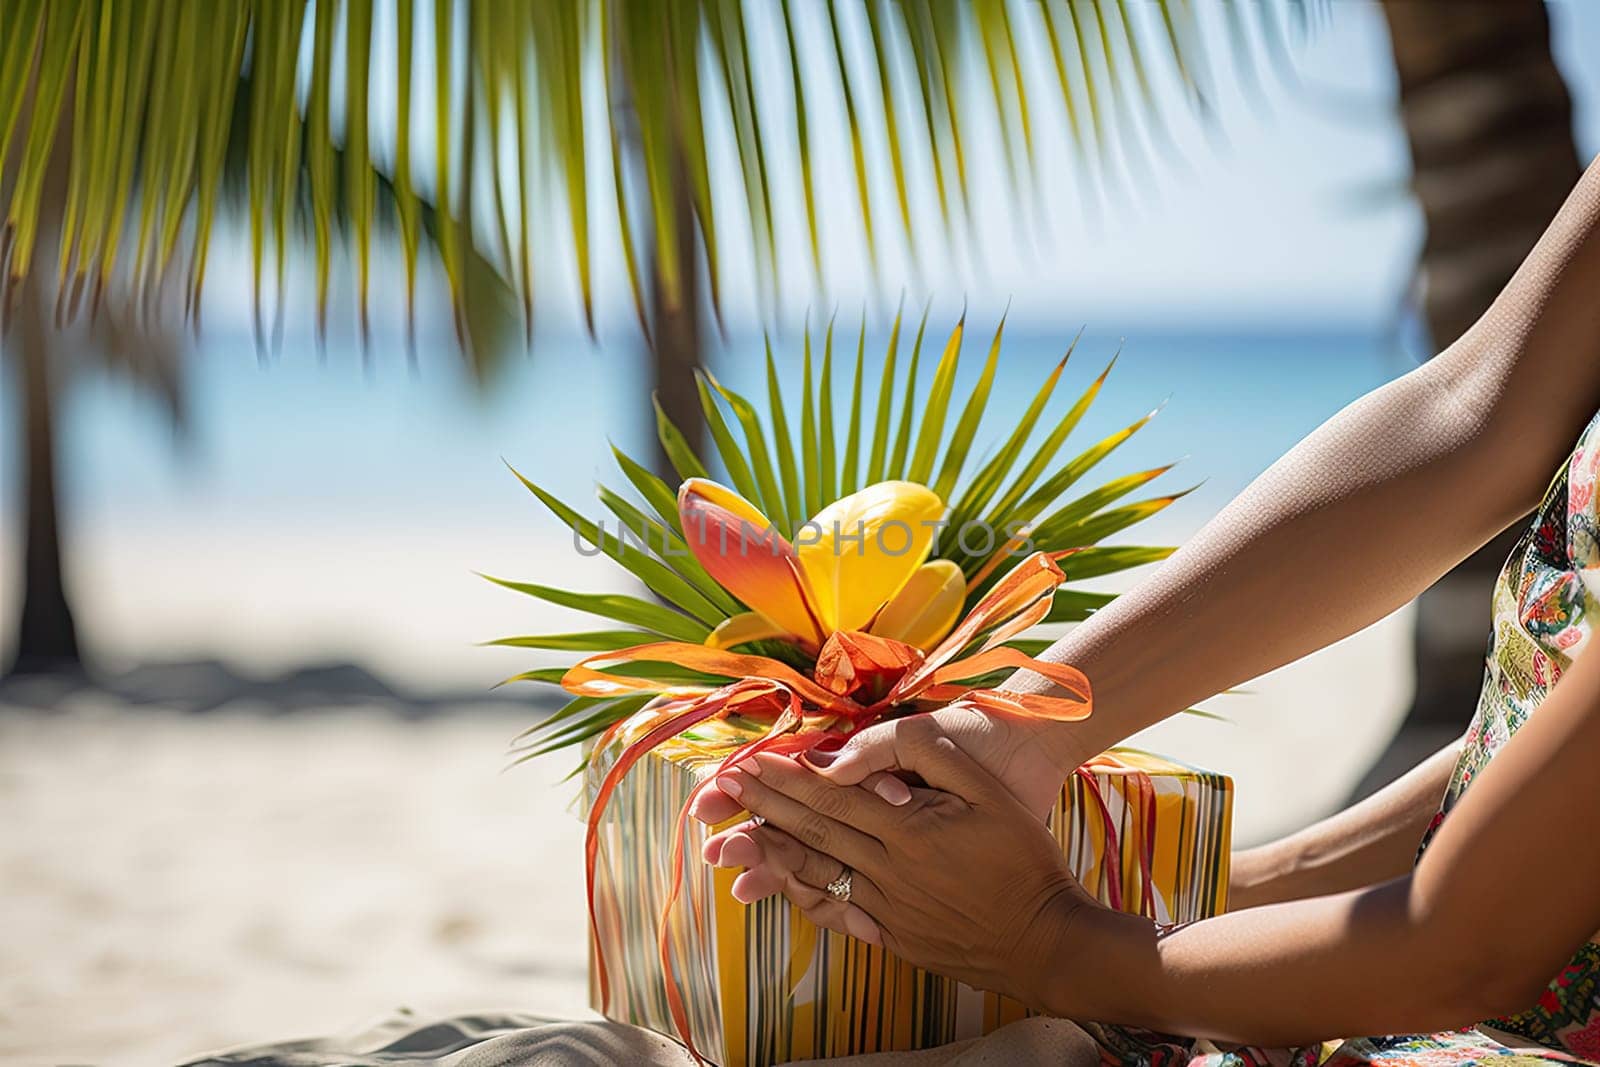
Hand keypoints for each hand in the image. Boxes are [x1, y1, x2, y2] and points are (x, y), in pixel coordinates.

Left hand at [691, 702, 1082, 897]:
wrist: (1048, 941)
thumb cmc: (1025, 860)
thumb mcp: (984, 791)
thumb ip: (925, 759)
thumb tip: (862, 758)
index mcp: (908, 830)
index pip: (831, 795)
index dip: (786, 778)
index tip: (749, 763)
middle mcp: (889, 871)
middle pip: (813, 832)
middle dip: (764, 808)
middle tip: (723, 791)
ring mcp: (889, 908)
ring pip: (817, 874)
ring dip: (771, 854)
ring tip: (733, 841)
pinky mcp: (895, 936)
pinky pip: (838, 912)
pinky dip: (806, 897)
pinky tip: (785, 888)